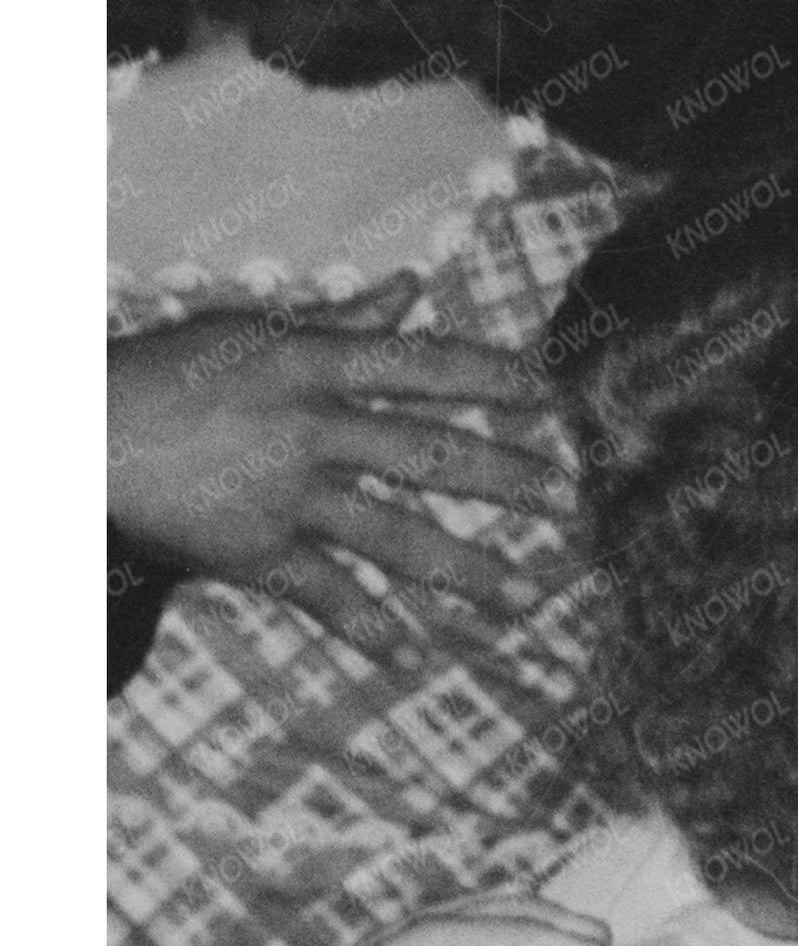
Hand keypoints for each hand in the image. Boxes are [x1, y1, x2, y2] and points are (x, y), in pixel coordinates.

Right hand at [109, 305, 577, 643]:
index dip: (490, 377)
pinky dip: (369, 631)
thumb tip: (409, 287)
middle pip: (428, 456)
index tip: (552, 394)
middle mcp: (307, 427)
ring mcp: (284, 494)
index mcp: (307, 363)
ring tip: (528, 597)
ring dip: (468, 572)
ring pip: (395, 538)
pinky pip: (326, 595)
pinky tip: (414, 658)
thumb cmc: (168, 373)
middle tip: (569, 501)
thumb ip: (339, 318)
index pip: (419, 366)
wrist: (80, 433)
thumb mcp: (251, 331)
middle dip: (506, 479)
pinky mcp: (255, 550)